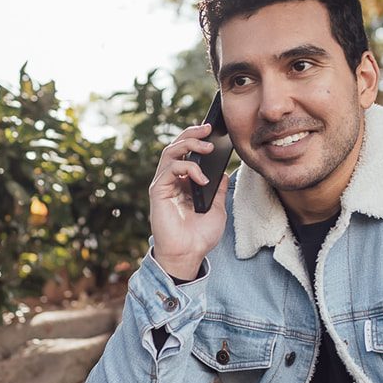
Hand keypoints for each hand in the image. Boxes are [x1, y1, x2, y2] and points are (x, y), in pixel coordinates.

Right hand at [148, 123, 228, 279]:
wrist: (189, 255)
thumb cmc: (200, 236)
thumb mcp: (218, 208)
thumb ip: (219, 189)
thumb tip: (224, 172)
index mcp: (185, 182)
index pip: (188, 153)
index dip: (198, 139)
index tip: (214, 130)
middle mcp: (172, 180)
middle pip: (177, 146)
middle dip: (192, 133)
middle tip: (208, 127)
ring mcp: (164, 185)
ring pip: (170, 152)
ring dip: (189, 144)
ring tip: (207, 147)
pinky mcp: (158, 191)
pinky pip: (170, 169)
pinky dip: (187, 168)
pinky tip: (202, 178)